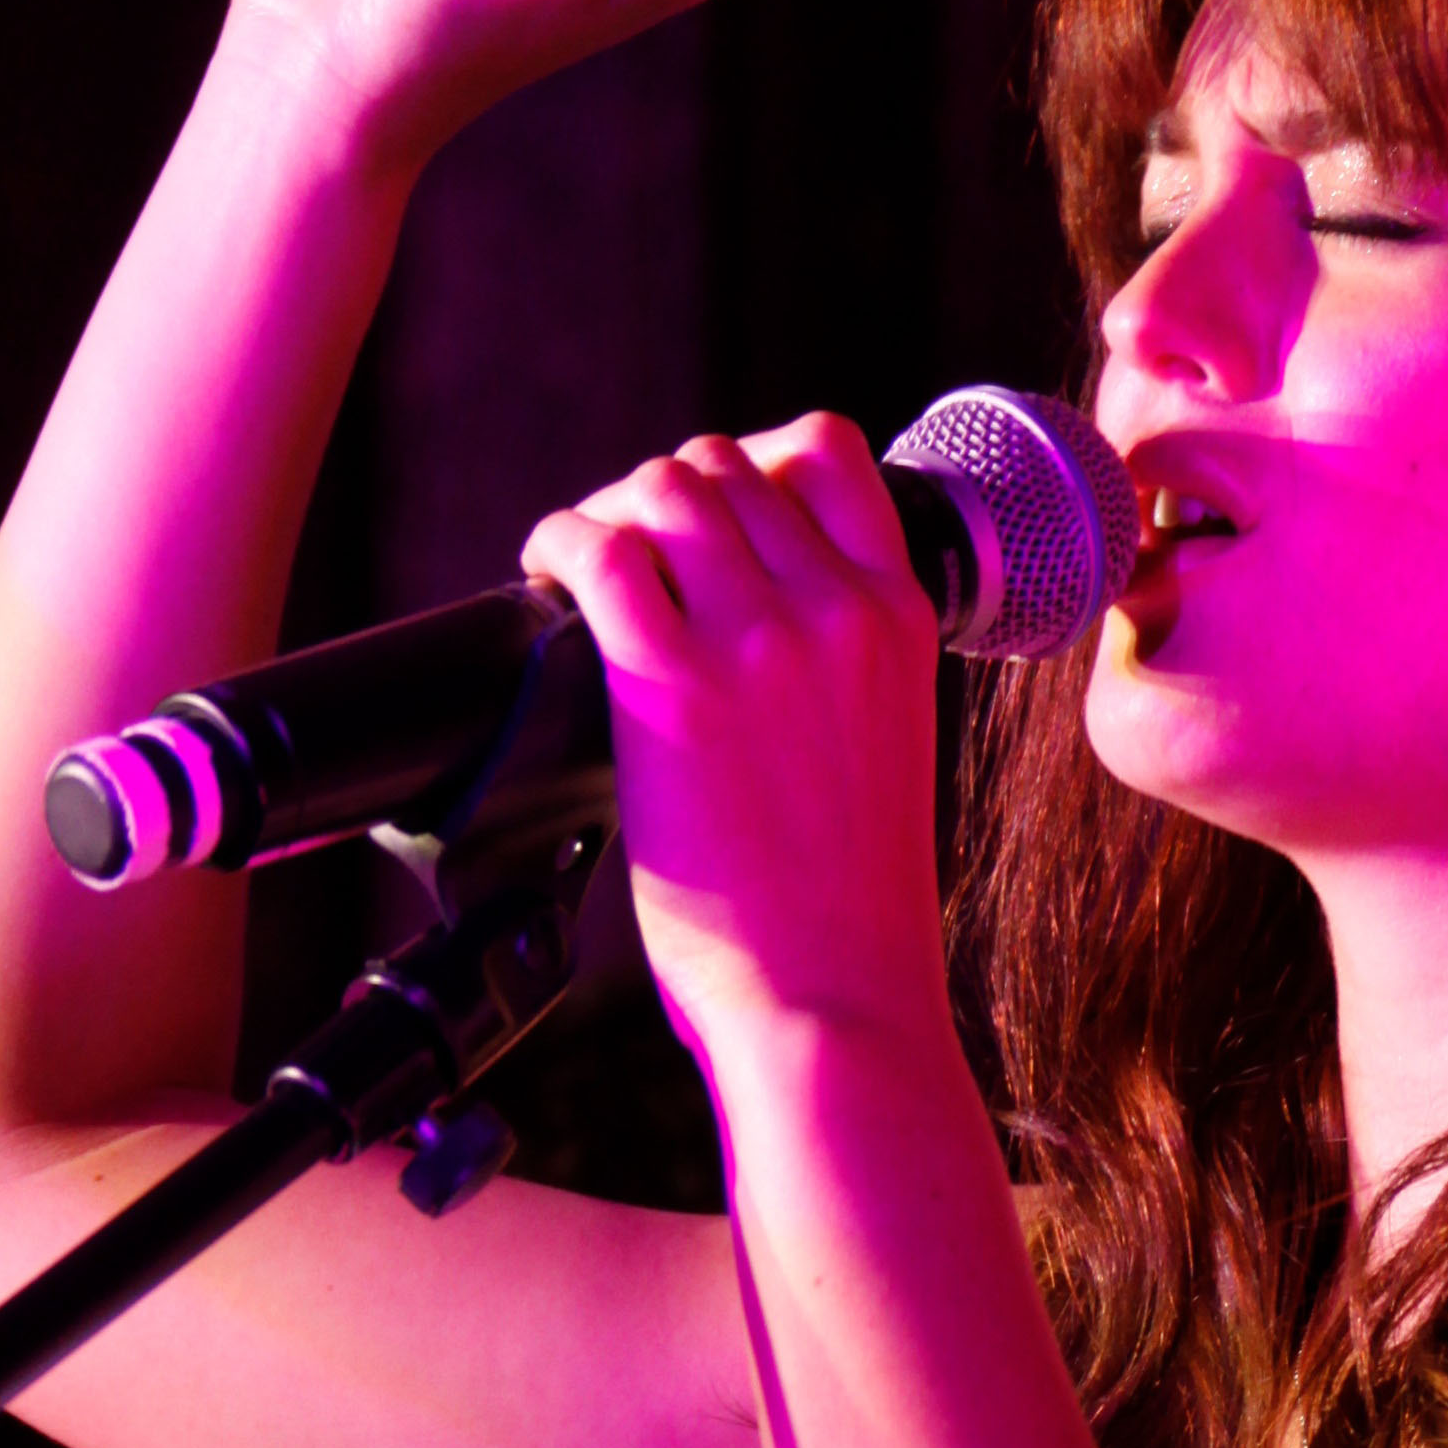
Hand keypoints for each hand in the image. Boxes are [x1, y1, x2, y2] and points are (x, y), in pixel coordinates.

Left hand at [525, 421, 949, 1051]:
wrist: (834, 997)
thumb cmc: (850, 907)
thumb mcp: (886, 745)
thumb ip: (839, 663)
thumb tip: (744, 620)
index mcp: (901, 616)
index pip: (828, 450)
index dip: (754, 461)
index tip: (716, 519)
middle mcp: (835, 606)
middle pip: (726, 464)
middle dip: (666, 497)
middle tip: (631, 559)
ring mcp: (756, 638)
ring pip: (663, 487)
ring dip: (612, 514)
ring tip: (585, 568)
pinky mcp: (671, 684)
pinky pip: (598, 552)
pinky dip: (560, 544)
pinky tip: (547, 578)